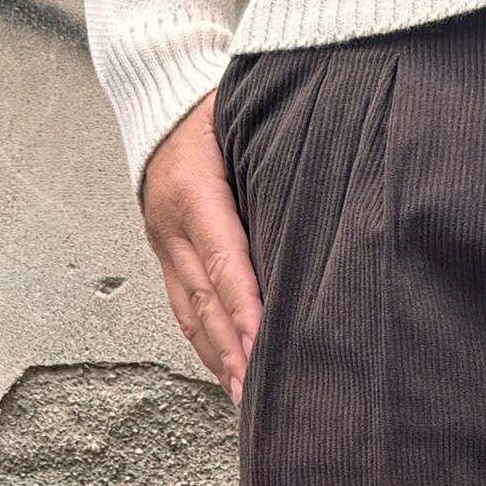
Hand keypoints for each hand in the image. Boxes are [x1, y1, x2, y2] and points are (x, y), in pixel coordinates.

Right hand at [141, 92, 260, 403]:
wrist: (157, 89)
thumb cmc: (218, 103)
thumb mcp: (247, 120)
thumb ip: (279, 167)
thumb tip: (327, 212)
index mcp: (191, 188)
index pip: (224, 260)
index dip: (244, 308)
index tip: (263, 347)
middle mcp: (169, 221)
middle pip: (204, 298)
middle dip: (231, 349)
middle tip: (257, 393)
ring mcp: (162, 240)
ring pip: (190, 310)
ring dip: (217, 357)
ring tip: (243, 396)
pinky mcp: (164, 252)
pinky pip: (183, 306)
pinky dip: (205, 342)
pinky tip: (226, 369)